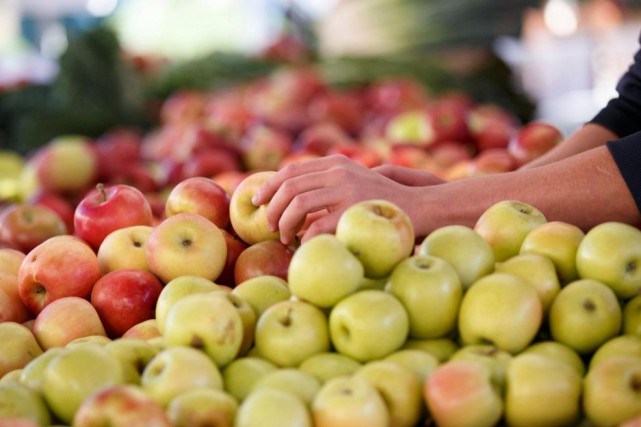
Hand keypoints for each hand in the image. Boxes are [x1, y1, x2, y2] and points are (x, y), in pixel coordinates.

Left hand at [251, 155, 443, 243]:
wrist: (422, 207)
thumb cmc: (386, 202)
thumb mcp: (357, 183)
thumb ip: (330, 184)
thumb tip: (295, 200)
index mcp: (336, 163)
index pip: (291, 169)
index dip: (268, 185)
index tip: (256, 201)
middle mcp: (339, 171)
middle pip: (289, 185)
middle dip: (271, 207)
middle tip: (267, 226)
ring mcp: (346, 189)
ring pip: (297, 203)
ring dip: (283, 223)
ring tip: (284, 237)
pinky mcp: (353, 210)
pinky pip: (316, 225)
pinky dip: (304, 237)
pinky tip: (305, 244)